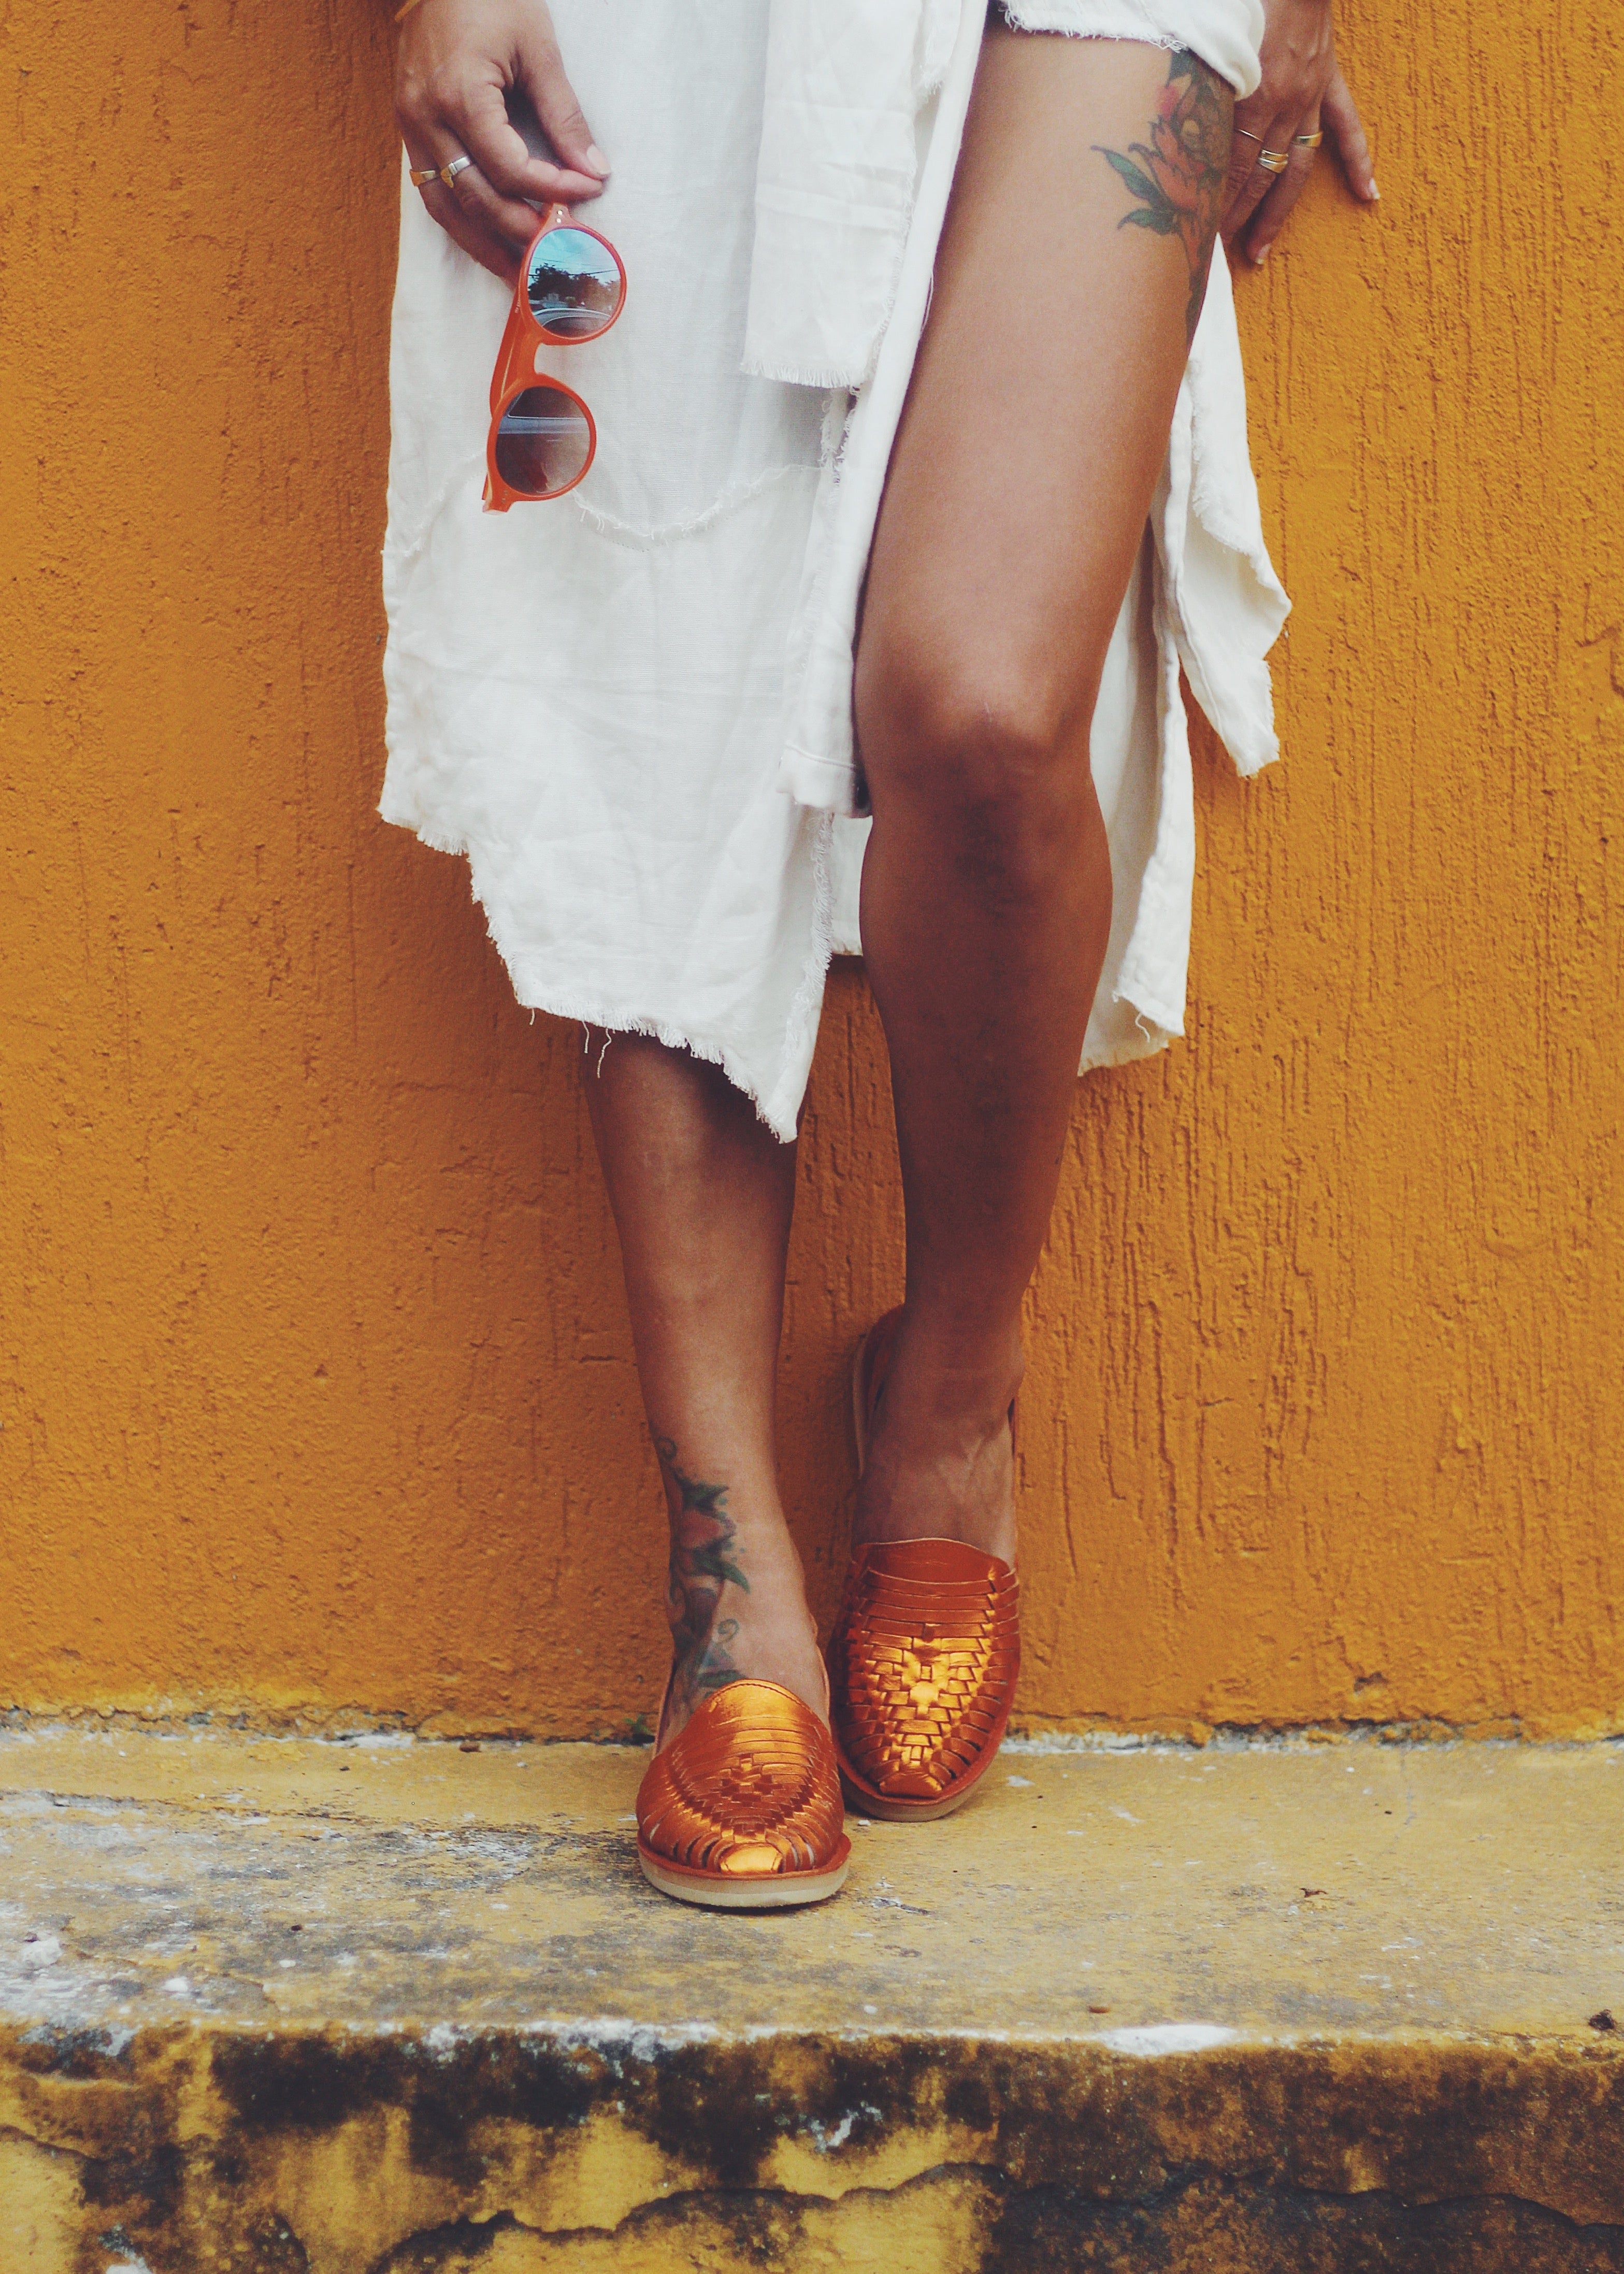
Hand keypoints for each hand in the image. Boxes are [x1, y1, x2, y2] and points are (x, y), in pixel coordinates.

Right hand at [395, 0, 607, 283]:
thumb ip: (563, 114)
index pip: (510, 167)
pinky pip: (432, 192)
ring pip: (447, 209)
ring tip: (521, 275)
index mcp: (459, 93)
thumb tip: (593, 170)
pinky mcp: (408, 130)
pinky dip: (462, 222)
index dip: (552, 188)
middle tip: (558, 254)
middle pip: (477, 198)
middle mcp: (426, 118)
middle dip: (522, 231)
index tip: (587, 193)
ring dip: (485, 247)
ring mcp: (410, 127)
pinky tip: (489, 242)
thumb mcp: (537, 47)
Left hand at [1221, 0, 1375, 266]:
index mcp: (1255, 94)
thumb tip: (1176, 130)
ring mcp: (1310, 94)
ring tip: (1261, 251)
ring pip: (1293, 166)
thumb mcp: (1210, 44)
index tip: (1198, 235)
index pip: (1232, 165)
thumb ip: (1198, 87)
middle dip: (1237, 216)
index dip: (1216, 203)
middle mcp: (1285, 102)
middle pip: (1258, 174)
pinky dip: (1359, 160)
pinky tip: (1368, 195)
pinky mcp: (1328, 79)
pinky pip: (1347, 126)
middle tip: (1218, 252)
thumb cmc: (1242, 1)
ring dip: (1276, 211)